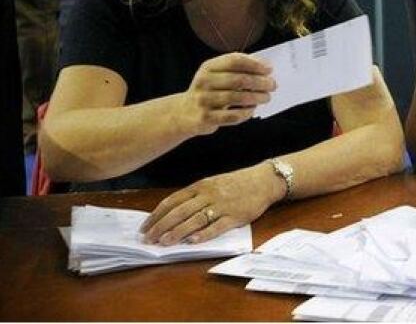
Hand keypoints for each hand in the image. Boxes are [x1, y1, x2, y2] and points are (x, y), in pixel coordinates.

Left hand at [140, 165, 280, 245]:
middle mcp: (208, 195)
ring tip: (164, 242)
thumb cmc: (236, 184)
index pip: (172, 201)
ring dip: (178, 232)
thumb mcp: (212, 183)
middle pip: (180, 211)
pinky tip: (193, 241)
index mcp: (200, 186)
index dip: (156, 215)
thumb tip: (171, 213)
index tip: (144, 227)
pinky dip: (204, 234)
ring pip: (195, 220)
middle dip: (161, 226)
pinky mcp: (235, 216)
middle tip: (148, 239)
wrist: (263, 181)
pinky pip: (217, 226)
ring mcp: (222, 206)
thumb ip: (194, 196)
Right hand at [179, 53, 274, 136]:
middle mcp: (204, 82)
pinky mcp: (206, 118)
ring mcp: (204, 100)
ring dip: (257, 97)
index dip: (254, 64)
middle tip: (273, 85)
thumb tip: (265, 66)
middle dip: (260, 82)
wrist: (183, 113)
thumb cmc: (209, 90)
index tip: (269, 69)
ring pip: (237, 98)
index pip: (234, 60)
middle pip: (239, 80)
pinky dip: (246, 113)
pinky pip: (233, 116)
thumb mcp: (216, 74)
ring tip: (267, 97)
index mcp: (208, 67)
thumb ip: (237, 68)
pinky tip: (252, 110)